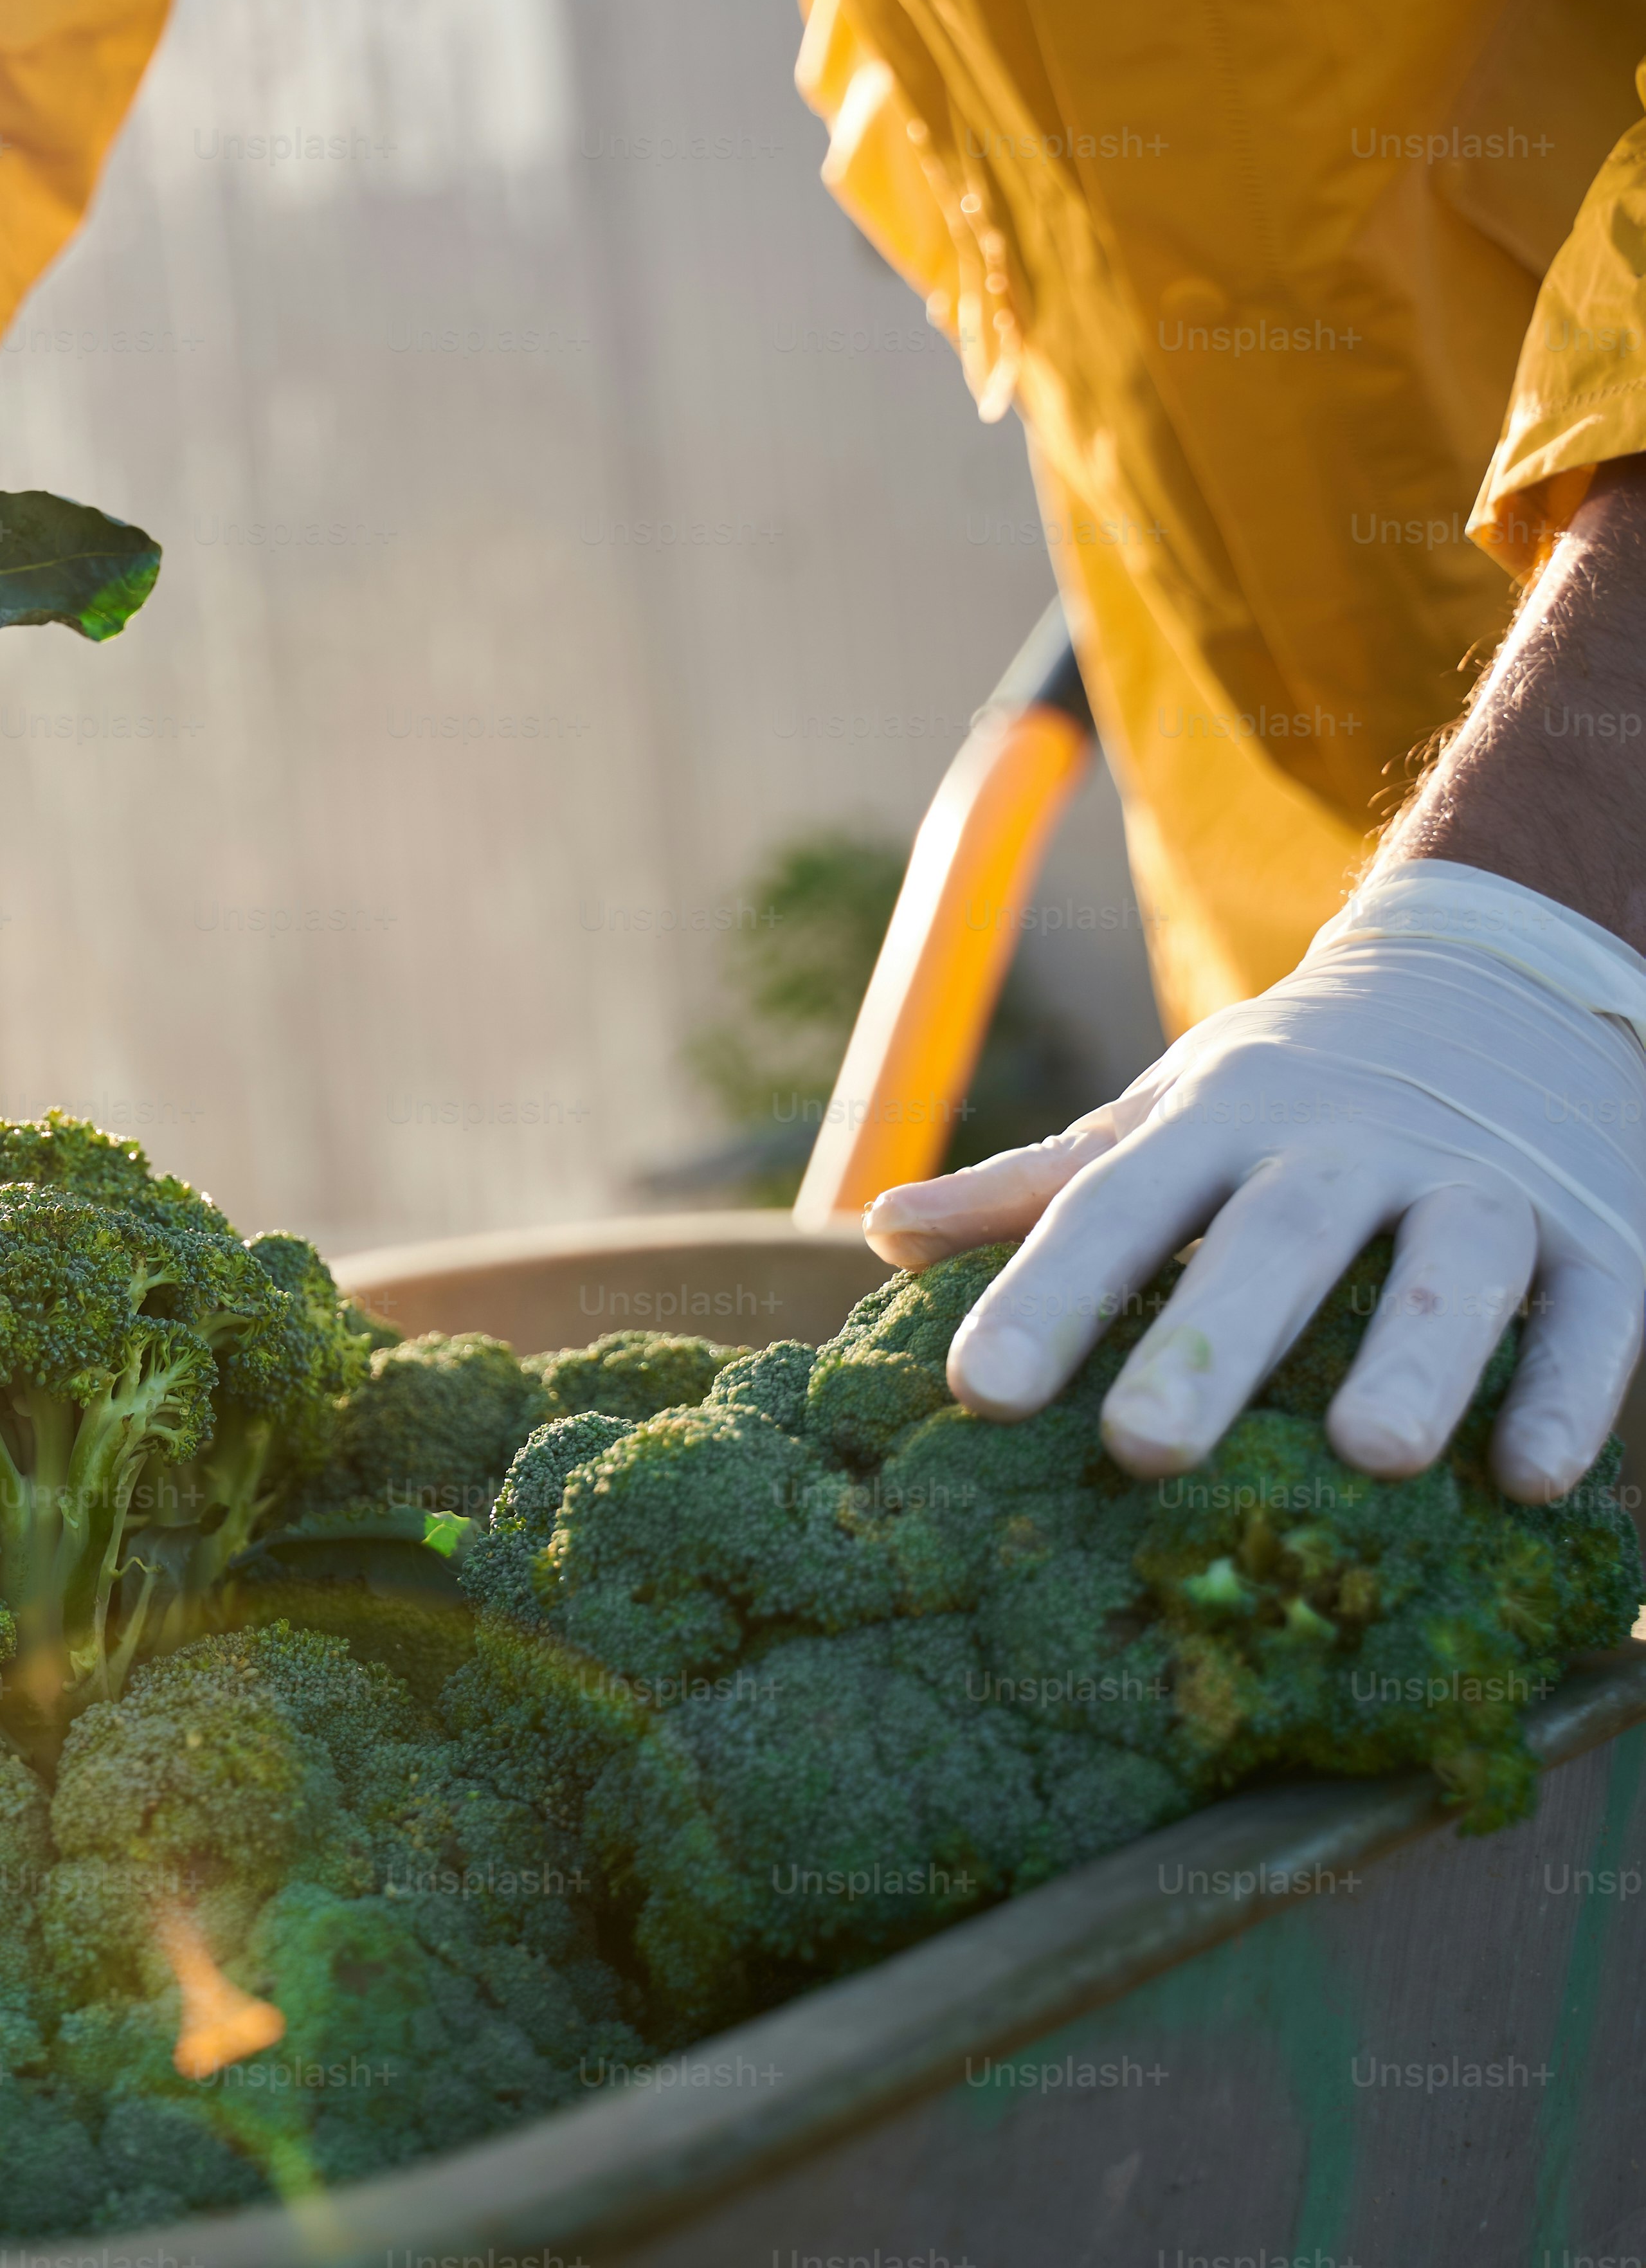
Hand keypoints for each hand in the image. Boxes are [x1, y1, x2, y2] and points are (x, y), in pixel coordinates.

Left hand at [864, 862, 1645, 1500]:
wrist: (1500, 974)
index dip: (1043, 1297)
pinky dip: (1572, 1388)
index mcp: (1219, 1123)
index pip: (1114, 1208)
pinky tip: (1531, 1478)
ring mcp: (1481, 1182)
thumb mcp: (1160, 1115)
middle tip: (1141, 1448)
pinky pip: (1596, 1309)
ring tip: (1368, 1457)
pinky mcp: (1602, 1228)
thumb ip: (1036, 1185)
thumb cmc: (1288, 1087)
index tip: (976, 1393)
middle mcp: (1347, 1147)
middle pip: (1276, 1238)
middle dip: (1210, 1340)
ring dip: (1416, 1359)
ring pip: (1454, 1265)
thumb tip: (879, 1231)